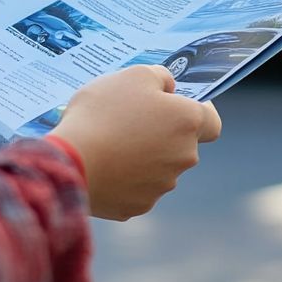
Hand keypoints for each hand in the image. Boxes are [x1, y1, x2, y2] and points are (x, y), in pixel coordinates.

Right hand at [54, 65, 220, 220]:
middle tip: (130, 122)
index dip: (197, 112)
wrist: (70, 163)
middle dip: (162, 134)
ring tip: (110, 144)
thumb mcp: (133, 75)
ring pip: (159, 168)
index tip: (176, 106)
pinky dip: (125, 179)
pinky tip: (103, 167)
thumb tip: (169, 89)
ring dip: (143, 157)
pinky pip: (136, 188)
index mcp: (187, 123)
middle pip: (181, 145)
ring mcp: (162, 186)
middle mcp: (183, 157)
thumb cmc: (102, 113)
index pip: (211, 122)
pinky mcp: (138, 206)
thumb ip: (160, 78)